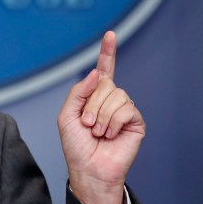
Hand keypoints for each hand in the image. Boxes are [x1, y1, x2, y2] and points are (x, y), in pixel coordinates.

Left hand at [57, 31, 145, 203]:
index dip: (107, 52)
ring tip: (97, 132)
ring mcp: (124, 109)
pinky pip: (126, 108)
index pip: (103, 69)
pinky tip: (109, 135)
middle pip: (105, 83)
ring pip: (116, 95)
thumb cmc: (76, 145)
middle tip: (87, 125)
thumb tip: (98, 73)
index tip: (110, 34)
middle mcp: (111, 99)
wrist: (88, 169)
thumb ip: (79, 91)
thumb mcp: (66, 115)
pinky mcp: (135, 121)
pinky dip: (113, 122)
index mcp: (94, 95)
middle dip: (91, 105)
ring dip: (101, 115)